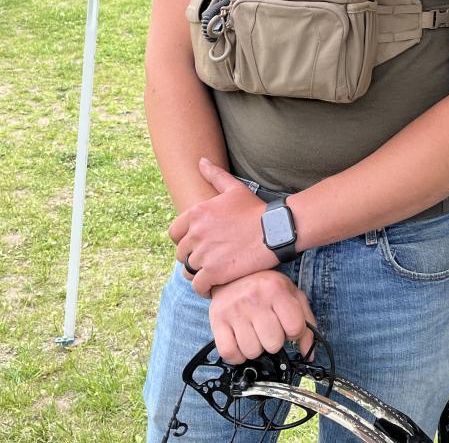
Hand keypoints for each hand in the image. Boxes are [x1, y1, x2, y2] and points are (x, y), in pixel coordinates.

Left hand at [170, 158, 273, 295]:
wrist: (275, 230)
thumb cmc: (255, 209)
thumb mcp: (234, 188)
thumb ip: (214, 175)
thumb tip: (200, 161)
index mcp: (196, 213)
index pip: (174, 234)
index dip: (184, 241)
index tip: (197, 244)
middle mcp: (196, 233)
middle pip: (181, 254)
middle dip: (192, 257)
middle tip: (208, 260)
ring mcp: (204, 253)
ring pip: (188, 270)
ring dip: (198, 273)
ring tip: (212, 273)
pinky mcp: (214, 272)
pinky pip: (198, 285)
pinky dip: (204, 288)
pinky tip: (214, 285)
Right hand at [208, 270, 315, 362]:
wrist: (231, 274)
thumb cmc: (264, 287)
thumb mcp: (290, 295)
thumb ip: (306, 321)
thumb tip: (310, 352)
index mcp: (276, 289)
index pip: (295, 328)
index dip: (293, 332)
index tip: (286, 326)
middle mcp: (255, 298)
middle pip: (273, 344)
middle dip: (273, 341)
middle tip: (267, 329)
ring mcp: (234, 309)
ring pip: (252, 352)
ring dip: (255, 348)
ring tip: (253, 333)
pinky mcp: (217, 320)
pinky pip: (230, 353)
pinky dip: (237, 355)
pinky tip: (240, 342)